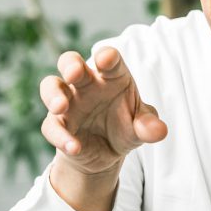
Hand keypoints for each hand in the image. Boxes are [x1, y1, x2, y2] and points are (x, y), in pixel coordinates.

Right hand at [40, 47, 167, 176]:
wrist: (106, 153)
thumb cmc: (124, 126)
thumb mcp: (140, 127)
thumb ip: (148, 126)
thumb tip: (159, 131)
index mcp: (110, 76)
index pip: (108, 59)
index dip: (107, 56)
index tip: (106, 58)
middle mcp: (86, 84)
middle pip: (70, 62)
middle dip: (70, 64)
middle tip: (74, 72)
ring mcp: (68, 102)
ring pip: (51, 87)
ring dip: (53, 94)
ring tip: (61, 107)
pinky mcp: (58, 124)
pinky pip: (52, 126)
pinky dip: (61, 136)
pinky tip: (74, 147)